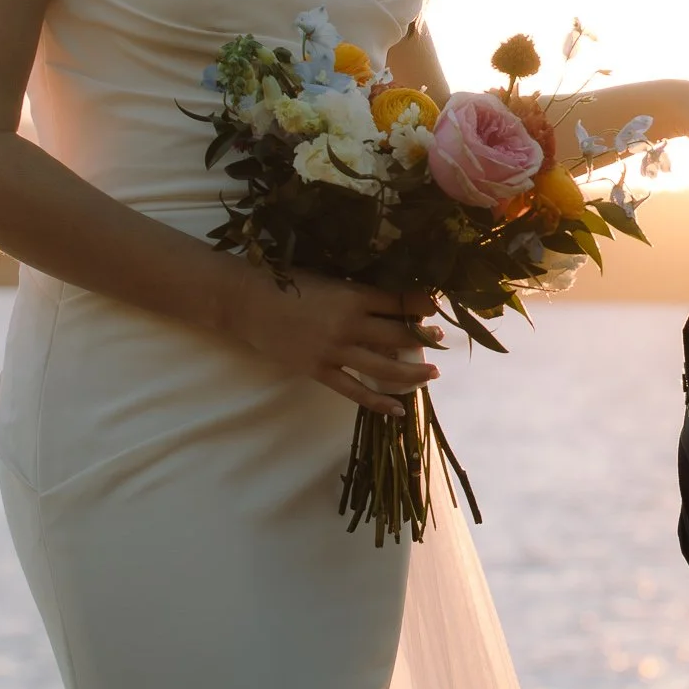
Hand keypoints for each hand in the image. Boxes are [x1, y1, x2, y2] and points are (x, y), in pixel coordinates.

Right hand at [231, 268, 442, 416]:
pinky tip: (398, 410)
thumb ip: (357, 291)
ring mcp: (334, 351)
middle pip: (400, 336)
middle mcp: (349, 325)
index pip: (399, 302)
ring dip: (413, 372)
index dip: (423, 306)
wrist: (247, 302)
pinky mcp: (319, 371)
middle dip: (425, 339)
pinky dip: (378, 402)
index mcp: (353, 296)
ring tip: (433, 373)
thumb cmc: (286, 283)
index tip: (437, 309)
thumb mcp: (328, 278)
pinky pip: (354, 391)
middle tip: (441, 340)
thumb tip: (391, 301)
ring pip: (385, 368)